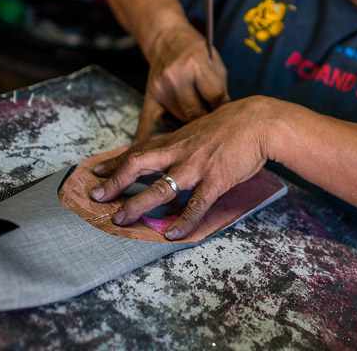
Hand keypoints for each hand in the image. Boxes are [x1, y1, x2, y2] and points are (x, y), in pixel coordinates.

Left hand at [88, 97, 273, 239]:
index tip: (96, 171)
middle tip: (96, 197)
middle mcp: (180, 152)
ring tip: (120, 220)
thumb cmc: (234, 124)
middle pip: (138, 165)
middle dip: (114, 182)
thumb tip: (173, 153)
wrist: (261, 121)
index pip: (138, 150)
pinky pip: (196, 205)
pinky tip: (172, 234)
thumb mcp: (201, 128)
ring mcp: (197, 167)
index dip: (115, 162)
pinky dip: (183, 221)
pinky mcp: (216, 180)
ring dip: (137, 205)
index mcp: (177, 140)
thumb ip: (185, 142)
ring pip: (160, 188)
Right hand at [135, 23, 229, 141]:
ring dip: (190, 119)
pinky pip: (147, 119)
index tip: (227, 113)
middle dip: (206, 119)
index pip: (215, 96)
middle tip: (212, 123)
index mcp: (197, 65)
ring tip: (197, 117)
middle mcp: (177, 76)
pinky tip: (141, 148)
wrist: (167, 37)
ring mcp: (161, 87)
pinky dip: (144, 135)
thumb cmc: (197, 52)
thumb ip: (220, 89)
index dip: (223, 106)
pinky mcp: (150, 94)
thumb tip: (225, 120)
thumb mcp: (215, 63)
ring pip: (180, 117)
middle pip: (196, 112)